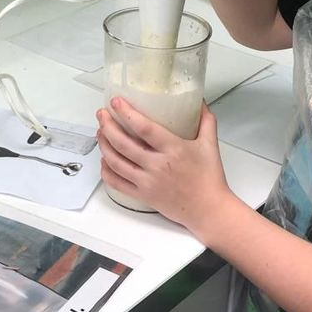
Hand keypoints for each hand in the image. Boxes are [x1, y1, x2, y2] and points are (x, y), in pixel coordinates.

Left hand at [96, 98, 233, 231]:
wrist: (208, 210)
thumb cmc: (210, 178)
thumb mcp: (210, 145)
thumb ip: (205, 121)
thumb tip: (198, 101)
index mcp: (174, 149)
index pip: (145, 128)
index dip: (127, 113)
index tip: (116, 101)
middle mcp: (158, 165)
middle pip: (123, 143)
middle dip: (108, 125)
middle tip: (101, 114)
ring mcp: (148, 182)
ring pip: (116, 162)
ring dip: (104, 144)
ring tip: (100, 131)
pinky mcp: (143, 195)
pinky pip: (117, 183)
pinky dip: (106, 170)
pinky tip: (104, 160)